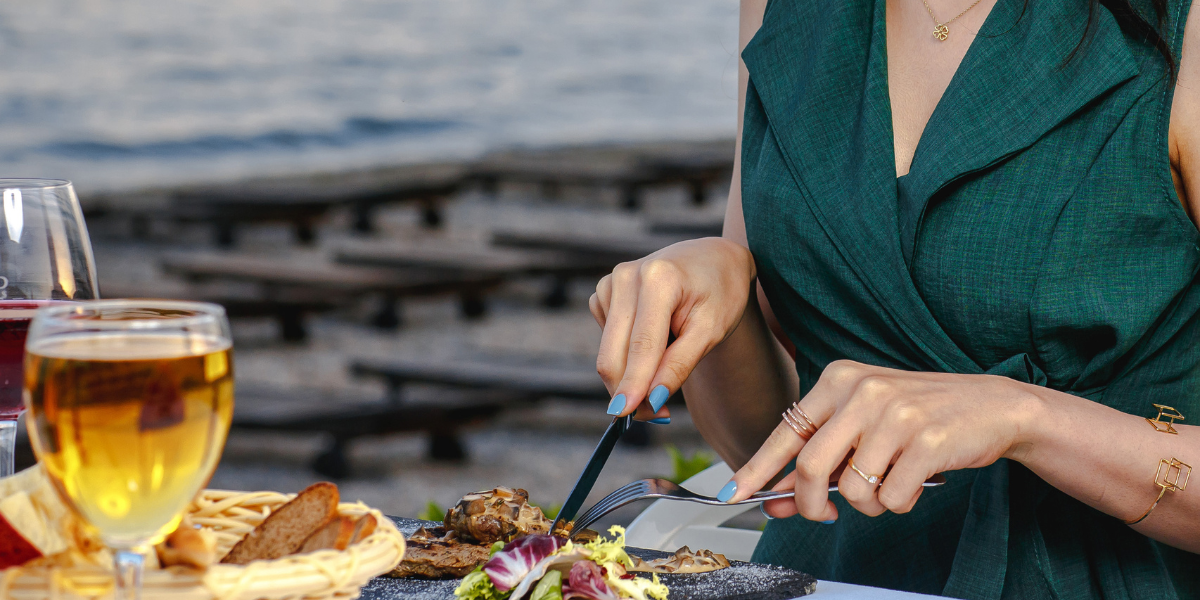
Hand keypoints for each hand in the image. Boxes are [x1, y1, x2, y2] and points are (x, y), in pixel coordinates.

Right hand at [589, 237, 755, 420]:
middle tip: (656, 416)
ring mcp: (611, 282)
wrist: (713, 260)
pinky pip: (607, 341)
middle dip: (629, 390)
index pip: (642, 344)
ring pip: (607, 352)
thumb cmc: (720, 294)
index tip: (627, 415)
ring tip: (667, 372)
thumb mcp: (712, 330)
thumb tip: (650, 399)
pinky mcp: (604, 292)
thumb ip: (680, 364)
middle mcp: (627, 275)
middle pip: (614, 352)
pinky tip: (654, 340)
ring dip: (630, 376)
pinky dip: (627, 354)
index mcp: (658, 278)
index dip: (633, 384)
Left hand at [723, 360, 1039, 520]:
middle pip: (810, 467)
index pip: (786, 431)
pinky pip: (891, 499)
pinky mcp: (926, 442)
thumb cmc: (920, 416)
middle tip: (822, 515)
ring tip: (888, 485)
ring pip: (852, 489)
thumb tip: (772, 497)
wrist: (992, 406)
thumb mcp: (863, 424)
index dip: (757, 468)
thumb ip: (820, 457)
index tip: (732, 493)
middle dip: (810, 504)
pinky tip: (914, 482)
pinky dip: (899, 503)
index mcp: (839, 378)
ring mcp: (894, 415)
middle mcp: (862, 391)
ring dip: (866, 505)